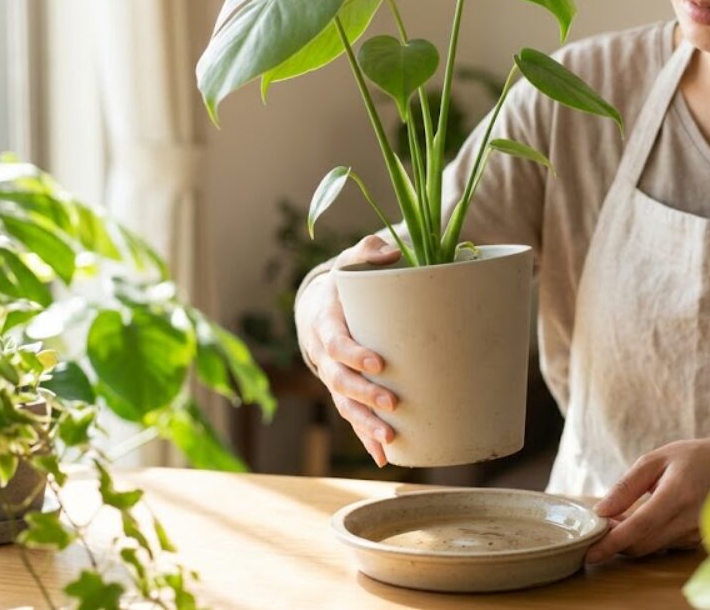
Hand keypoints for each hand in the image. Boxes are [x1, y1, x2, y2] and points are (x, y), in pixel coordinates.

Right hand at [297, 235, 402, 465]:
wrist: (317, 308)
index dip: (353, 354)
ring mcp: (332, 378)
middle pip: (339, 381)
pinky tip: (385, 457)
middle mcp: (324, 356)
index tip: (378, 363)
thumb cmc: (343, 284)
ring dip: (365, 425)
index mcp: (325, 323)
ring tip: (390, 440)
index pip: (336, 342)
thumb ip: (368, 252)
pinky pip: (352, 418)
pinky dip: (365, 438)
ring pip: (345, 405)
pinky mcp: (343, 393)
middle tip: (392, 404)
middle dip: (364, 395)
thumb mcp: (350, 261)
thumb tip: (391, 253)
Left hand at [584, 439, 709, 563]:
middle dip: (617, 543)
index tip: (591, 553)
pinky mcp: (699, 540)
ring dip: (632, 540)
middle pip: (643, 545)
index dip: (613, 542)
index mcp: (677, 493)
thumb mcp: (659, 459)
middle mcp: (688, 519)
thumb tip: (601, 510)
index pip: (640, 525)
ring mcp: (696, 533)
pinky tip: (649, 520)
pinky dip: (650, 538)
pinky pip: (666, 546)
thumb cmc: (696, 458)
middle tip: (603, 525)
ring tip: (624, 517)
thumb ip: (628, 485)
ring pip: (653, 548)